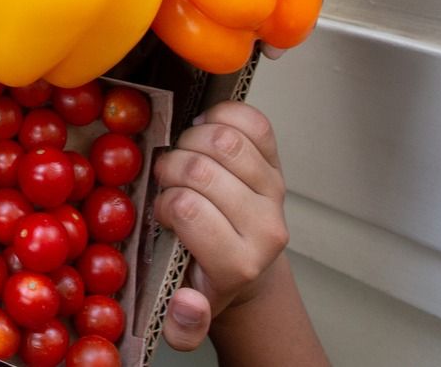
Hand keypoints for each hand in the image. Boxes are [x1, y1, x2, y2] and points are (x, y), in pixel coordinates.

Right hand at [151, 102, 290, 351]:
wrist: (247, 269)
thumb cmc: (207, 281)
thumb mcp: (187, 319)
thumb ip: (182, 325)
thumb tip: (187, 303)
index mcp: (239, 264)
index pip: (189, 210)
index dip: (164, 203)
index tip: (162, 213)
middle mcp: (266, 227)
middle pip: (204, 170)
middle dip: (171, 167)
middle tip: (165, 179)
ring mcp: (275, 191)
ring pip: (227, 140)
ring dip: (192, 139)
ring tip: (184, 156)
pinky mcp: (278, 163)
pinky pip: (254, 122)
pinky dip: (223, 115)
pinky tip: (207, 132)